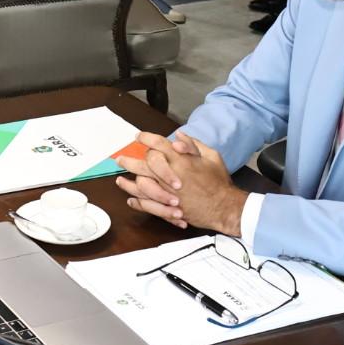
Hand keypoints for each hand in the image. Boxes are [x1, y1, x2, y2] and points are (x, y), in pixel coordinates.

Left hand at [115, 132, 246, 235]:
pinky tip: (131, 199)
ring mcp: (167, 193)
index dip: (146, 138)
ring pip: (141, 185)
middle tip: (120, 159)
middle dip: (130, 160)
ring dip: (128, 182)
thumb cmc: (219, 182)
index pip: (158, 144)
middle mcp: (171, 175)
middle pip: (144, 164)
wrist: (224, 207)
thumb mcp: (212, 157)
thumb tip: (178, 136)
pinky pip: (146, 204)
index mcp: (181, 160)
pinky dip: (137, 202)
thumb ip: (194, 145)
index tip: (139, 136)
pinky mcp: (167, 208)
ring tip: (119, 180)